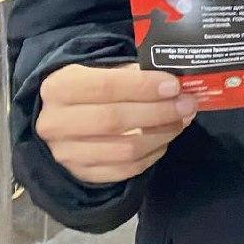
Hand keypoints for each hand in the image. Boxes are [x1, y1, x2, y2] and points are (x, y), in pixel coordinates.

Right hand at [36, 64, 196, 184]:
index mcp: (60, 87)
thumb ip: (132, 74)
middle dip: (158, 112)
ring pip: (123, 150)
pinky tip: (164, 141)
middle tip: (187, 105)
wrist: (61, 115)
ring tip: (182, 121)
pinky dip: (150, 156)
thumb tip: (173, 84)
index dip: (143, 87)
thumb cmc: (89, 85)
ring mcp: (66, 154)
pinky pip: (123, 170)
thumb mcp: (102, 68)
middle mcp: (56, 123)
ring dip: (160, 135)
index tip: (174, 86)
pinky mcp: (80, 175)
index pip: (107, 86)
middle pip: (115, 120)